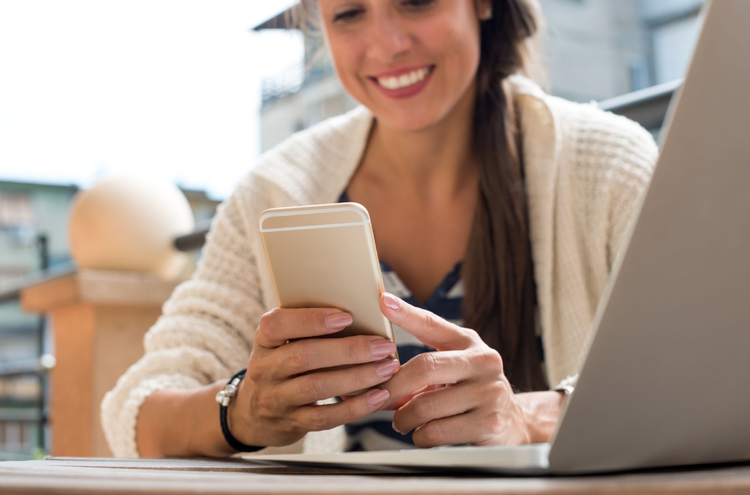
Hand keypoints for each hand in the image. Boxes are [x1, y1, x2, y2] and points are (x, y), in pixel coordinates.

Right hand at [228, 307, 399, 447]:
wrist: (254, 414)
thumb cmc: (281, 366)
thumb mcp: (281, 344)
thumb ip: (307, 329)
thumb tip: (359, 311)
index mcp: (264, 341)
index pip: (277, 324)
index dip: (311, 320)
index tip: (346, 317)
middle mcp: (265, 369)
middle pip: (304, 356)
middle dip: (348, 350)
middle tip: (383, 346)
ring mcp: (276, 399)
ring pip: (316, 387)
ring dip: (357, 377)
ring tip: (387, 368)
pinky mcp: (292, 423)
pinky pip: (325, 417)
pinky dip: (355, 407)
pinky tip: (378, 396)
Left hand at [378, 293, 559, 447]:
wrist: (513, 425)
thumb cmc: (471, 393)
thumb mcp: (453, 371)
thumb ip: (419, 373)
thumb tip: (378, 383)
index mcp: (469, 343)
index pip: (433, 325)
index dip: (407, 313)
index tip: (383, 301)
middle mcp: (483, 361)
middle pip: (424, 367)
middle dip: (393, 386)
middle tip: (379, 398)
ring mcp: (489, 392)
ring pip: (425, 406)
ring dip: (404, 419)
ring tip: (402, 422)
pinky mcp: (489, 423)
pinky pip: (436, 431)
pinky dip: (420, 436)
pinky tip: (423, 434)